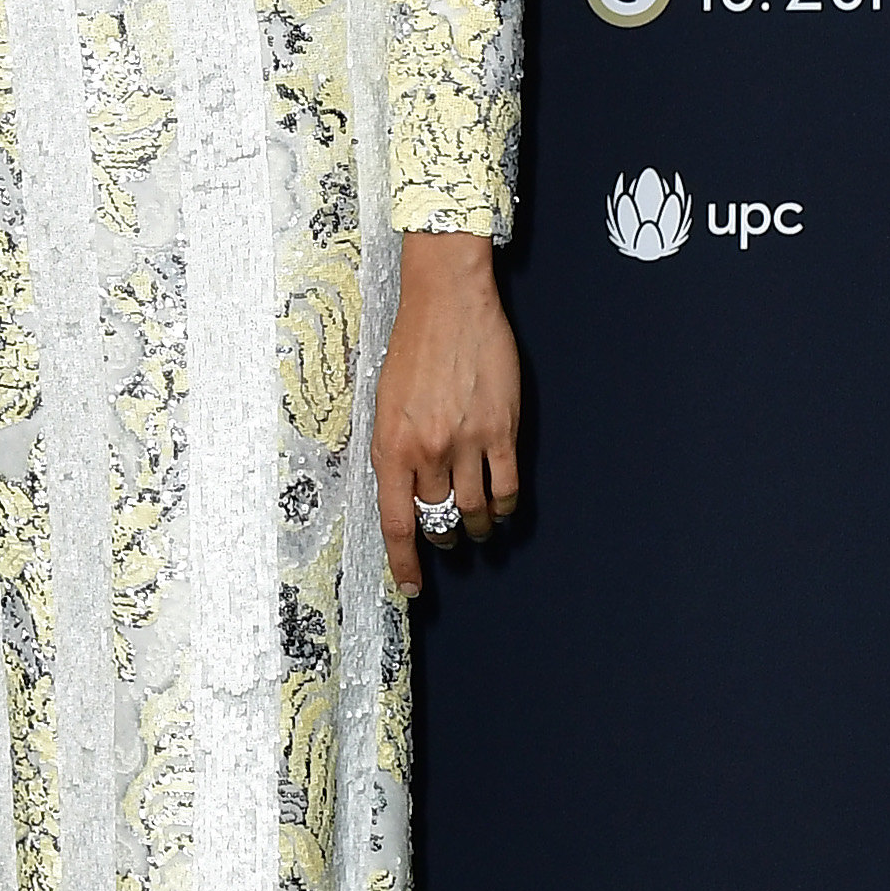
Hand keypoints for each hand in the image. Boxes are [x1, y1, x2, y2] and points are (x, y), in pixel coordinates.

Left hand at [373, 231, 519, 595]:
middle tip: (446, 540)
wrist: (447, 304)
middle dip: (441, 538)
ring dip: (475, 526)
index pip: (396, 522)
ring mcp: (466, 442)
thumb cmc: (412, 347)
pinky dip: (504, 506)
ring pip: (474, 510)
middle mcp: (426, 451)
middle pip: (436, 520)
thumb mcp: (383, 403)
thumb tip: (400, 490)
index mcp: (390, 446)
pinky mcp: (501, 431)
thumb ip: (393, 449)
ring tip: (475, 527)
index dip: (404, 562)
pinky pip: (506, 487)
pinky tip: (501, 509)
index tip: (411, 585)